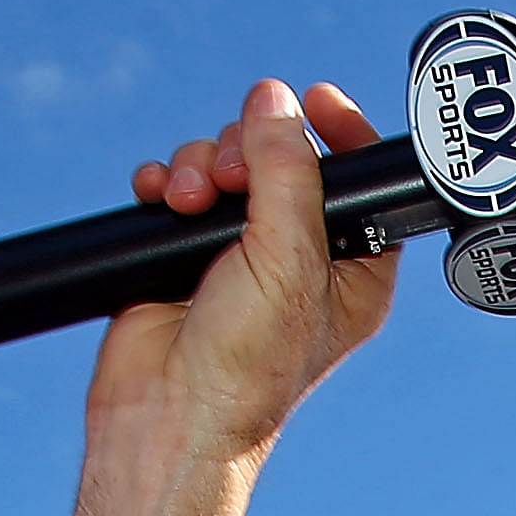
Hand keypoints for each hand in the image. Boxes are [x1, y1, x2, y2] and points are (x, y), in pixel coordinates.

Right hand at [103, 80, 401, 470]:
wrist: (166, 415)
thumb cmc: (246, 366)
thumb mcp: (287, 258)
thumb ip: (287, 171)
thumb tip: (275, 101)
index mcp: (351, 269)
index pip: (356, 182)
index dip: (339, 135)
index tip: (316, 100)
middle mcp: (298, 258)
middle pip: (281, 158)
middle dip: (248, 151)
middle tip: (230, 178)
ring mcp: (240, 254)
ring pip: (225, 165)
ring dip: (199, 165)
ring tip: (185, 199)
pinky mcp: (186, 254)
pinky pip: (179, 186)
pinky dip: (165, 181)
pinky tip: (158, 198)